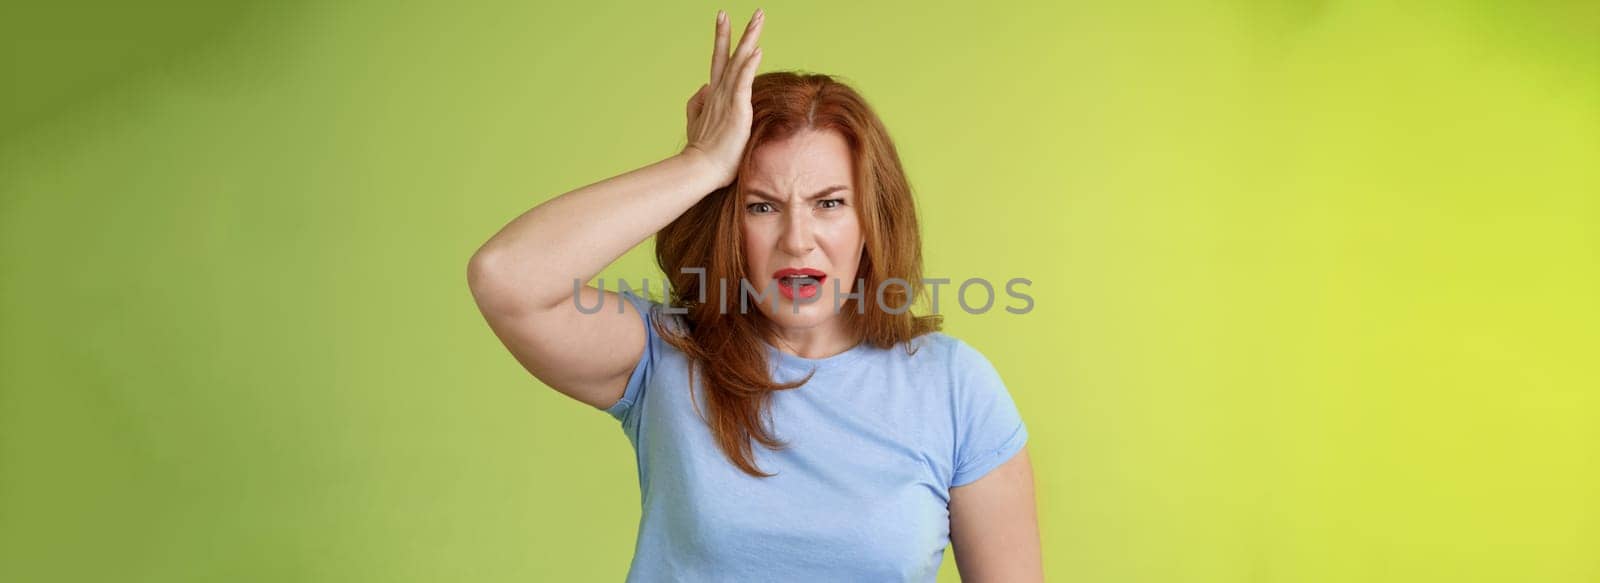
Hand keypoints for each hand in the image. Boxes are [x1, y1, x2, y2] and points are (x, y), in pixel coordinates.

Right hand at [682, 8, 764, 187]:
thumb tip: (703, 87)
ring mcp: (727, 100)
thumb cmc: (703, 152)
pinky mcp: (736, 110)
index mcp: (714, 95)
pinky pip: (743, 83)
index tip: (724, 18)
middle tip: (749, 11)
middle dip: (738, 31)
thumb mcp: (697, 123)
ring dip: (749, 39)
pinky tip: (757, 50)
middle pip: (729, 55)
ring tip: (758, 19)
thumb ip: (698, 103)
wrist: (702, 170)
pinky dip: (749, 66)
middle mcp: (719, 92)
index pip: (719, 60)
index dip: (722, 39)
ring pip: (738, 63)